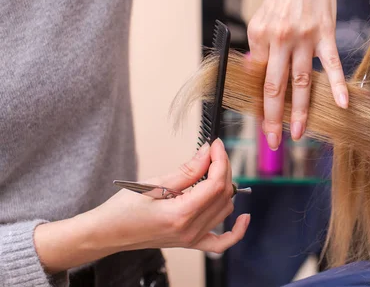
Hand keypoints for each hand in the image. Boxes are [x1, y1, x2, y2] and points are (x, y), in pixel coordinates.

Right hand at [35, 139, 248, 273]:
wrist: (107, 233)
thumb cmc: (123, 209)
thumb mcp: (153, 183)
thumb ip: (187, 170)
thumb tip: (208, 153)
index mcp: (180, 214)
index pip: (215, 183)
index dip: (220, 160)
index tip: (217, 144)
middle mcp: (190, 230)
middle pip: (223, 194)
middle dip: (224, 168)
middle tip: (215, 151)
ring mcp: (192, 239)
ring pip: (225, 209)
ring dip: (226, 187)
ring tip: (214, 170)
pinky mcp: (191, 242)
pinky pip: (221, 242)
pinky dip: (236, 231)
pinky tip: (244, 217)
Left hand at [247, 0, 349, 149]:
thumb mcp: (261, 17)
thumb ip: (259, 46)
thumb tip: (252, 72)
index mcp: (260, 36)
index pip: (258, 79)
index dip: (259, 103)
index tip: (262, 123)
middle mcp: (279, 38)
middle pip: (275, 87)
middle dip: (273, 118)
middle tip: (273, 141)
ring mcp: (304, 37)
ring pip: (301, 81)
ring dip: (300, 111)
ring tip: (298, 133)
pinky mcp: (324, 33)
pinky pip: (332, 64)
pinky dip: (338, 85)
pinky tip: (342, 104)